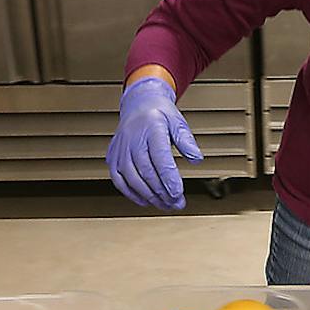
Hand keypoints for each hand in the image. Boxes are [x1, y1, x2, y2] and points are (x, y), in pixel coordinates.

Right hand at [107, 77, 202, 209]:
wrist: (139, 104)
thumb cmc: (160, 115)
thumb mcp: (178, 122)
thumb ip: (187, 141)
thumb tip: (196, 159)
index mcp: (152, 127)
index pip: (160, 157)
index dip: (168, 177)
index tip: (178, 193)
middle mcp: (133, 138)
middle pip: (146, 171)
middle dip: (162, 191)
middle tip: (176, 203)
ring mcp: (121, 148)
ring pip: (132, 178)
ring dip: (149, 196)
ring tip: (165, 204)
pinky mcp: (113, 157)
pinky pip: (119, 179)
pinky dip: (131, 193)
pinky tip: (146, 201)